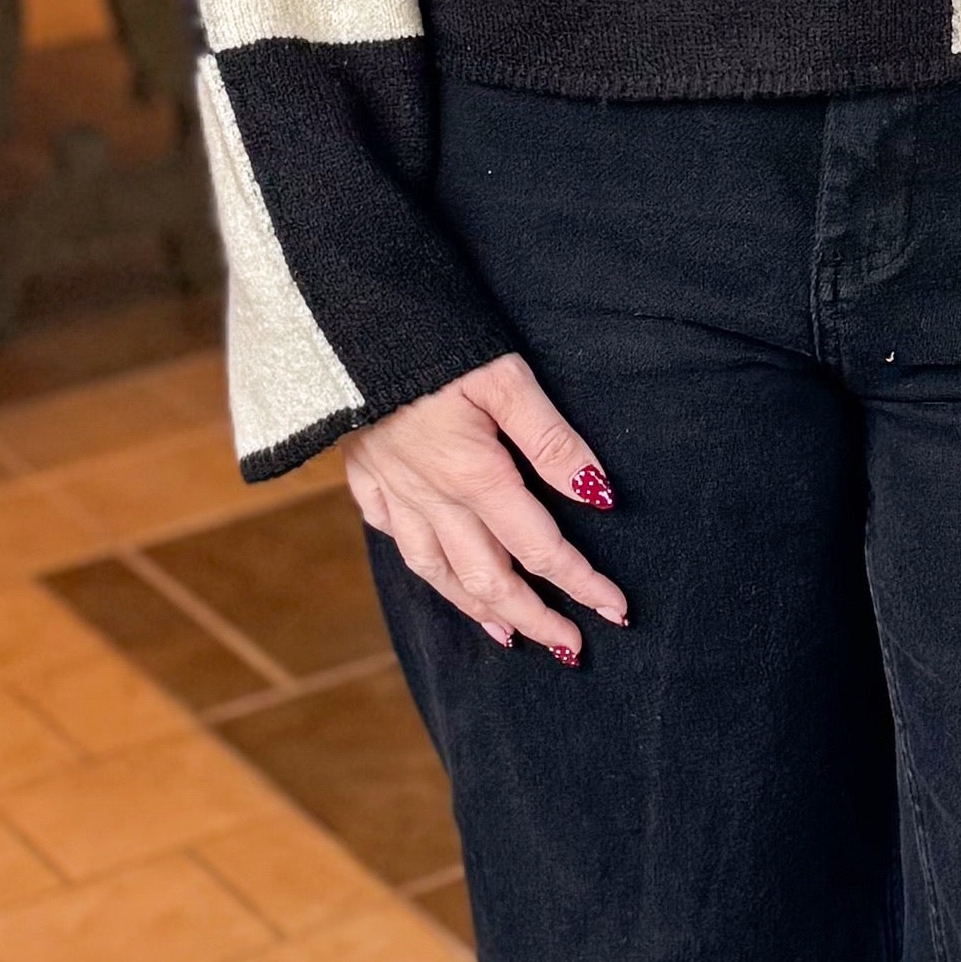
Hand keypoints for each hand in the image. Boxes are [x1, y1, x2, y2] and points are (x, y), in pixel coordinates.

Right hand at [341, 353, 620, 660]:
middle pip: (487, 578)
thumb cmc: (437, 337)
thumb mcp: (507, 377)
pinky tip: (435, 568)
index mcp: (473, 475)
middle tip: (568, 646)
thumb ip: (552, 440)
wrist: (345, 315)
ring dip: (475, 606)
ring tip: (506, 631)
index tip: (615, 611)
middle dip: (533, 617)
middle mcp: (429, 495)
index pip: (539, 548)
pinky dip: (420, 560)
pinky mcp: (362, 472)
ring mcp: (390, 488)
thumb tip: (599, 494)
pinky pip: (389, 533)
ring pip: (435, 568)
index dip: (580, 584)